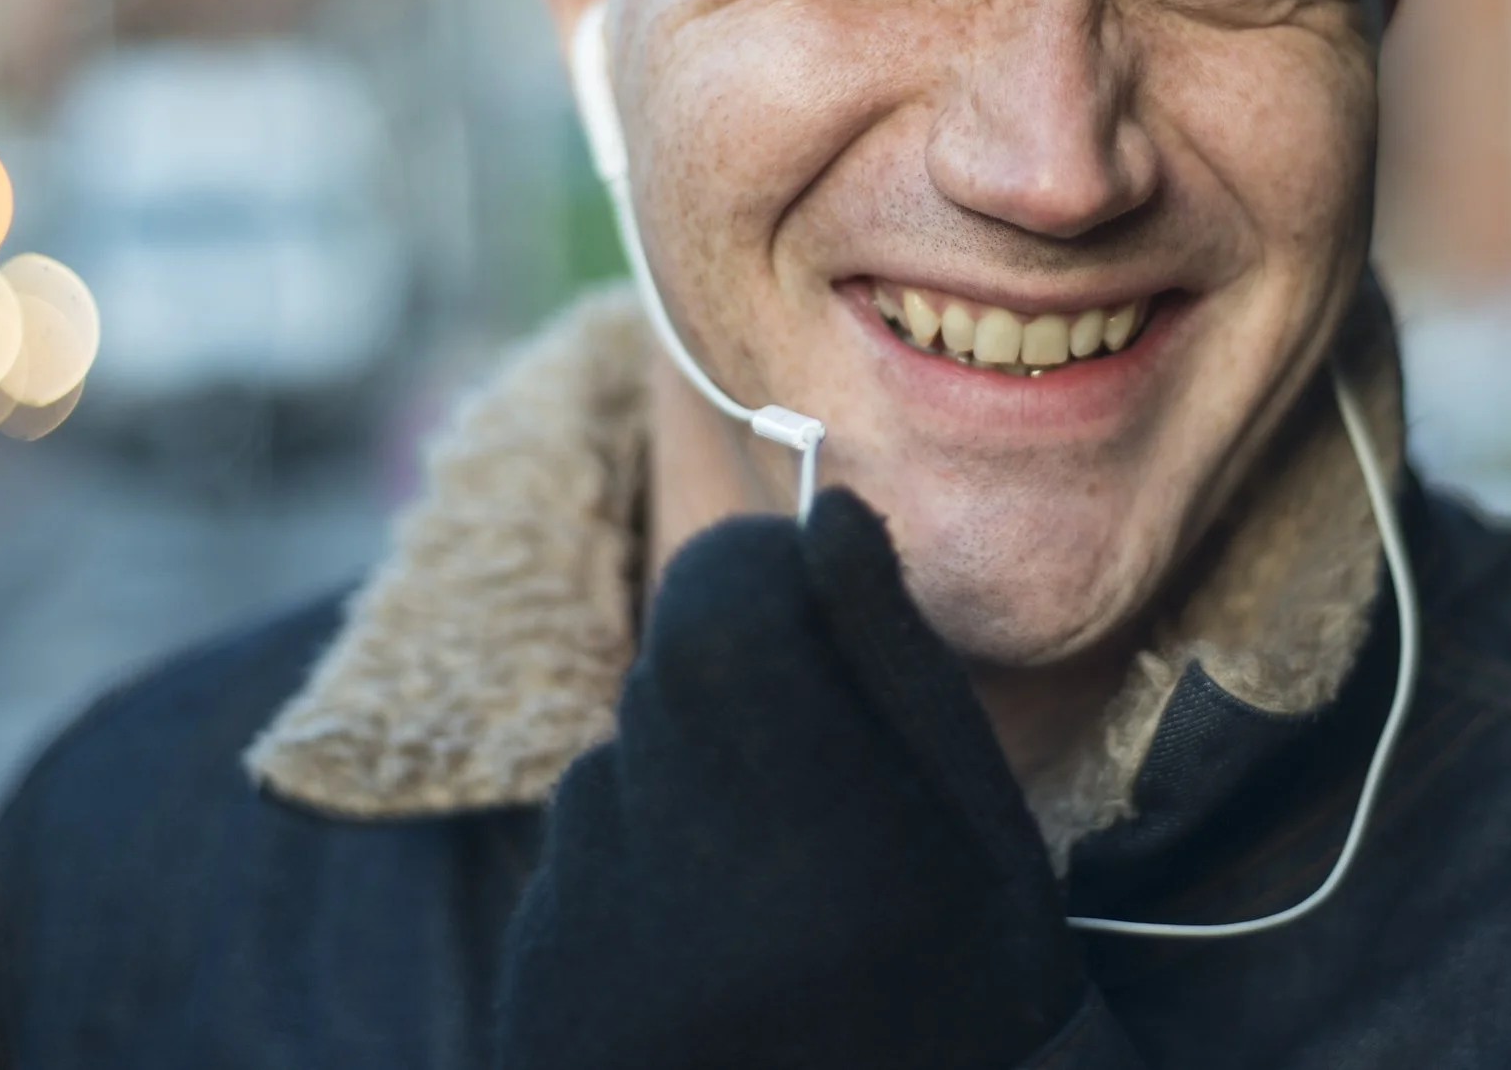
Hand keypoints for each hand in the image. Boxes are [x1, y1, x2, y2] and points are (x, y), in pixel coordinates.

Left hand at [494, 489, 1121, 1069]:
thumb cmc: (971, 985)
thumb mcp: (977, 821)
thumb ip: (889, 659)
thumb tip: (822, 508)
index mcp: (811, 838)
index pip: (714, 604)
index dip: (759, 574)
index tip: (811, 603)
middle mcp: (675, 898)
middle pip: (661, 679)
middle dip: (732, 690)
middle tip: (816, 792)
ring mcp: (586, 962)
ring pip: (609, 772)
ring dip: (678, 793)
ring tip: (772, 899)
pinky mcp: (533, 1002)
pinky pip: (568, 868)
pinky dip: (631, 882)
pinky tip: (715, 956)